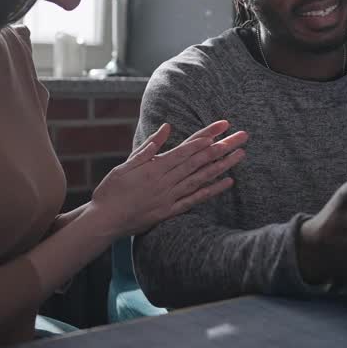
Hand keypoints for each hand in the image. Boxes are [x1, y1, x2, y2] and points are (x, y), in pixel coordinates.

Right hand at [87, 121, 247, 238]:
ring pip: (201, 178)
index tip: (223, 126)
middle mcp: (167, 181)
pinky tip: (227, 182)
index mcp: (156, 167)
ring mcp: (170, 197)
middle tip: (242, 136)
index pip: (187, 148)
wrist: (104, 221)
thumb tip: (167, 128)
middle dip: (222, 147)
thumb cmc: (111, 191)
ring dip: (222, 166)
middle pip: (200, 161)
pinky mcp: (170, 212)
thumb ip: (149, 147)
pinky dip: (212, 190)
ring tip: (240, 155)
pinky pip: (195, 199)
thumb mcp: (126, 164)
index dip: (207, 136)